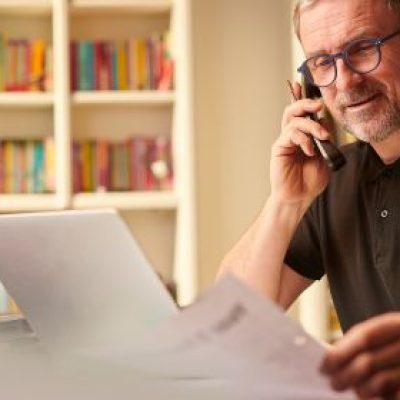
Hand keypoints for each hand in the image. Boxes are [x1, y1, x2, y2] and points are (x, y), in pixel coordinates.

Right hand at [270, 82, 330, 206]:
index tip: (301, 83)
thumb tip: (323, 123)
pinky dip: (303, 139)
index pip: (302, 114)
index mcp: (303, 136)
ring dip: (311, 125)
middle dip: (305, 103)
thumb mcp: (324, 156)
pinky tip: (310, 150)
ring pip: (293, 120)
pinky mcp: (279, 148)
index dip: (302, 98)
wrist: (299, 197)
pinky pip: (290, 134)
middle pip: (293, 111)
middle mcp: (292, 136)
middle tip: (319, 105)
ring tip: (322, 137)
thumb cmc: (310, 180)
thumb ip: (323, 139)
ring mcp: (285, 141)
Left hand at [320, 313, 399, 398]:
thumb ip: (367, 343)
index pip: (364, 337)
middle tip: (334, 384)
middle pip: (369, 361)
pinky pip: (396, 395)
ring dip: (364, 390)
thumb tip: (334, 360)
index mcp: (398, 323)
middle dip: (346, 375)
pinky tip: (379, 398)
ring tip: (357, 392)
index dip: (340, 352)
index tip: (324, 366)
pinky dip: (385, 398)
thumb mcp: (389, 334)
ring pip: (382, 381)